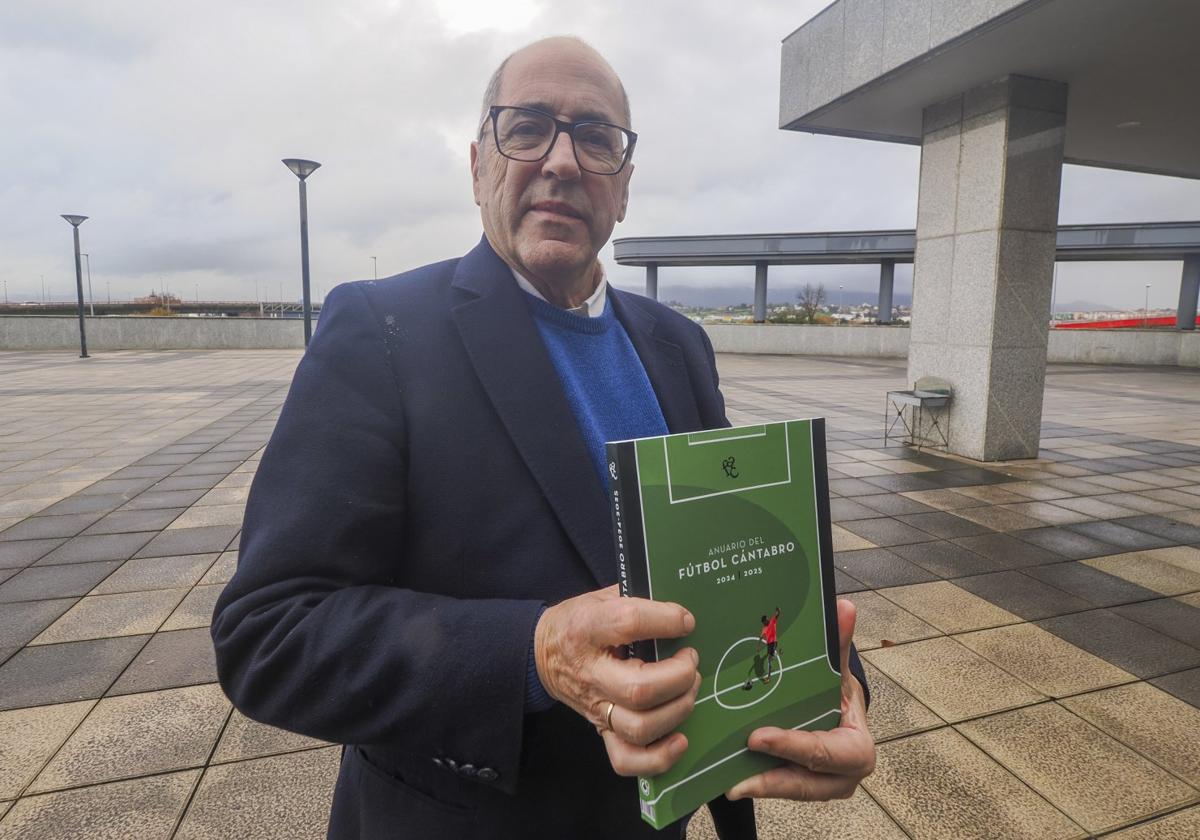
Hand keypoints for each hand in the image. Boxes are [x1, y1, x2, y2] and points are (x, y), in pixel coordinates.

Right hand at [534, 584, 700, 776]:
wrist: (542, 654)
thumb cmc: (579, 622)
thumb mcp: (601, 597)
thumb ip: (638, 597)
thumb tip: (682, 608)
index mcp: (587, 629)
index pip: (629, 623)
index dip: (666, 620)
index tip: (686, 621)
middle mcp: (591, 673)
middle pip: (640, 689)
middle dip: (678, 676)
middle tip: (690, 659)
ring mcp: (596, 707)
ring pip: (640, 726)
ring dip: (678, 709)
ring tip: (688, 686)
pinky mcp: (601, 730)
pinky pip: (628, 758)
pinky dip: (659, 756)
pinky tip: (680, 739)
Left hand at [726, 598, 874, 800]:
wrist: (838, 715)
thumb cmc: (837, 693)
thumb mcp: (838, 671)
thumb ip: (838, 644)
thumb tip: (844, 607)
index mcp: (857, 749)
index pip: (828, 753)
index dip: (794, 746)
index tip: (758, 737)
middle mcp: (842, 777)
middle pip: (807, 783)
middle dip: (771, 779)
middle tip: (735, 774)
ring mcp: (820, 787)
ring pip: (789, 791)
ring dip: (759, 787)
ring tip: (726, 783)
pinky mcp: (798, 788)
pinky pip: (777, 789)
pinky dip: (755, 784)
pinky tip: (725, 778)